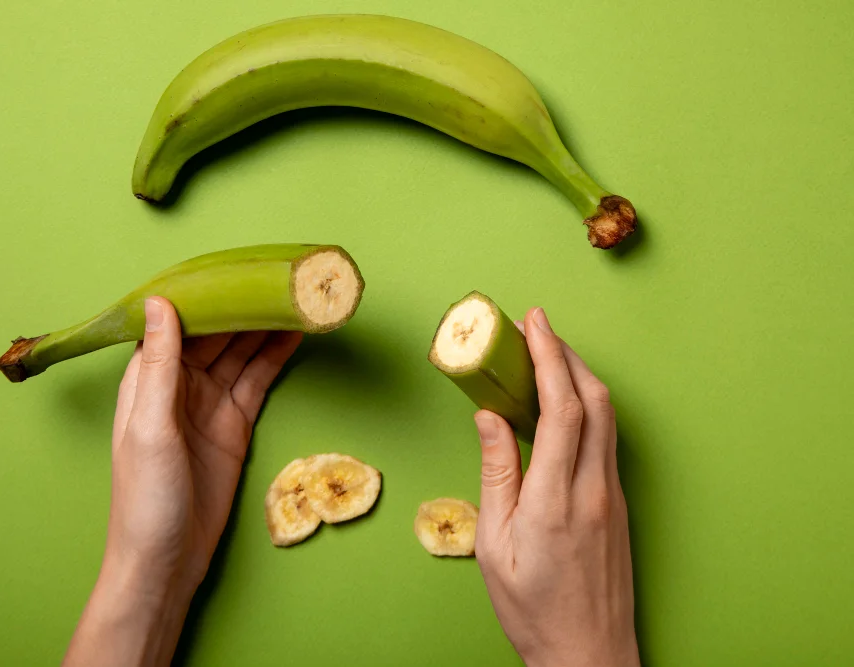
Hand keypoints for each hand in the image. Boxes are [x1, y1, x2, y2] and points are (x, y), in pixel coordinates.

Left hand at [64, 296, 301, 666]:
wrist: (166, 561)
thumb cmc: (145, 498)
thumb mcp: (151, 427)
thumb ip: (159, 364)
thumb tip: (158, 301)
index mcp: (149, 378)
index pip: (178, 320)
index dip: (205, 291)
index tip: (233, 262)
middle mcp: (179, 384)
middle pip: (215, 332)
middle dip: (243, 303)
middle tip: (278, 275)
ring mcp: (209, 403)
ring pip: (240, 352)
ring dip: (264, 326)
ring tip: (294, 296)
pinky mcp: (234, 425)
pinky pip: (257, 381)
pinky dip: (275, 358)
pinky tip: (294, 335)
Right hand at [473, 307, 638, 666]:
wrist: (587, 654)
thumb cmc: (533, 608)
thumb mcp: (494, 545)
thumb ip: (496, 474)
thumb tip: (489, 418)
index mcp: (555, 499)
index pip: (560, 408)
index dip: (549, 356)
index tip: (534, 323)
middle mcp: (593, 490)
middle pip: (593, 400)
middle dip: (567, 354)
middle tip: (539, 327)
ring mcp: (613, 496)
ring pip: (607, 417)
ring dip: (580, 376)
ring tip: (549, 355)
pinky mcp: (619, 504)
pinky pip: (607, 439)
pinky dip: (587, 407)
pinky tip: (563, 404)